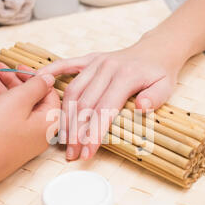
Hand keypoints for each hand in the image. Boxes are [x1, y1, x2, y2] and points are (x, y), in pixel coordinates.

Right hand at [0, 72, 60, 204]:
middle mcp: (39, 132)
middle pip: (31, 99)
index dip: (35, 77)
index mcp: (48, 122)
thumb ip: (36, 87)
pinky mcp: (8, 142)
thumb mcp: (18, 101)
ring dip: (2, 88)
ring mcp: (23, 138)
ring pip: (15, 107)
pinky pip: (5, 117)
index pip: (50, 93)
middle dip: (13, 80)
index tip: (20, 68)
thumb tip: (49, 79)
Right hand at [39, 29, 186, 160]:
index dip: (94, 133)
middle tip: (71, 154)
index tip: (87, 153)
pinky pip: (66, 64)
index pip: (105, 109)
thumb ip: (156, 97)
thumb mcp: (166, 86)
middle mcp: (107, 68)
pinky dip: (51, 72)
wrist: (156, 50)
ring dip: (65, 117)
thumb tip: (142, 107)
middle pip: (85, 104)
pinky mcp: (89, 59)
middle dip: (77, 132)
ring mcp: (96, 63)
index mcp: (126, 76)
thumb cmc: (159, 73)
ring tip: (62, 140)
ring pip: (73, 91)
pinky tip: (38, 81)